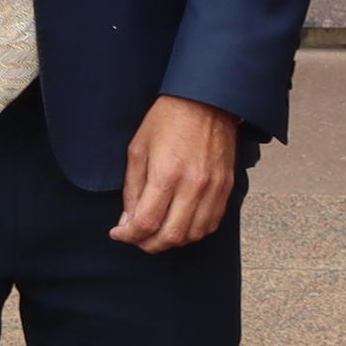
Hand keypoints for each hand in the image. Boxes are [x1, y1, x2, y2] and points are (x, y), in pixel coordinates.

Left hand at [112, 95, 242, 251]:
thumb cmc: (169, 118)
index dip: (129, 235)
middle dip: (148, 244)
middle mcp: (193, 185)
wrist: (206, 100)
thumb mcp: (138, 149)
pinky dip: (194, 232)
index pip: (146, 222)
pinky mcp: (226, 187)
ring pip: (193, 234)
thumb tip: (128, 219)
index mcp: (167, 174)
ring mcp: (213, 188)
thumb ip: (132, 188)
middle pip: (171, 236)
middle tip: (136, 238)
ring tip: (157, 233)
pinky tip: (181, 225)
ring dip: (172, 241)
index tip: (119, 233)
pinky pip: (211, 223)